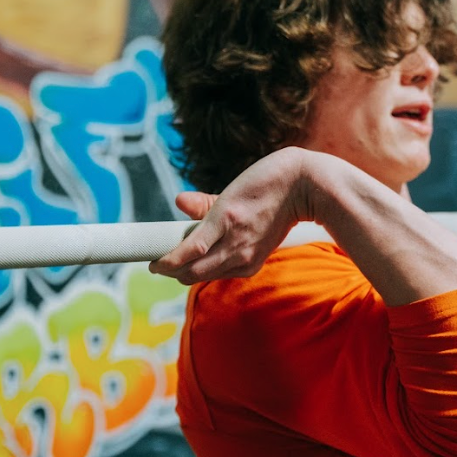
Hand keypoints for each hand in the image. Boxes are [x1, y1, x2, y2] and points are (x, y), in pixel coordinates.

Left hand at [149, 147, 309, 283]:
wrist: (304, 187)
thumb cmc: (266, 181)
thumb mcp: (231, 189)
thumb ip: (204, 203)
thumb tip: (179, 202)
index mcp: (224, 219)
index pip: (186, 253)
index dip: (164, 263)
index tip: (152, 262)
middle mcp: (235, 241)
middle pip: (192, 271)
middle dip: (172, 271)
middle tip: (160, 263)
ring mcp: (247, 253)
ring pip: (207, 276)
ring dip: (188, 273)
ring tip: (177, 264)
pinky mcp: (257, 260)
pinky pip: (225, 273)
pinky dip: (210, 271)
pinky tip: (205, 262)